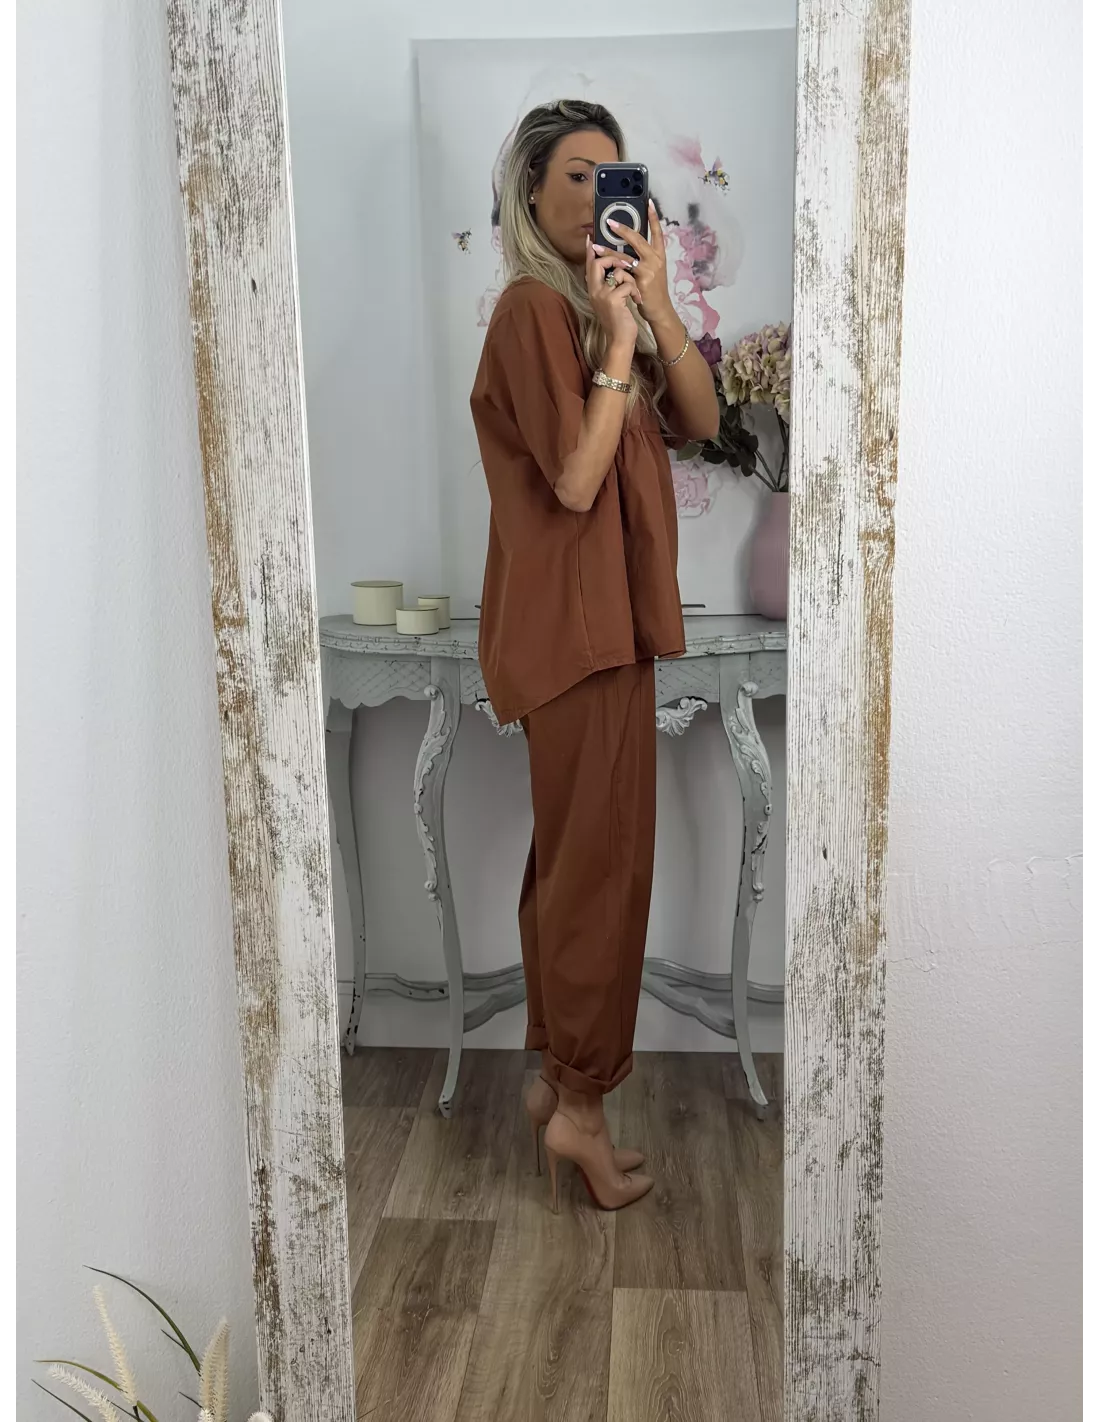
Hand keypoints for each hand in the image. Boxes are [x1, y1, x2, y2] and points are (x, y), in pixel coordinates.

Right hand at [585, 236, 639, 351]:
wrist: (620, 340)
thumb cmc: (619, 320)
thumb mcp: (612, 300)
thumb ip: (610, 285)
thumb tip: (615, 269)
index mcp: (594, 290)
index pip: (590, 265)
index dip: (591, 251)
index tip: (591, 238)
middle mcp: (594, 291)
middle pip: (600, 263)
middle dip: (615, 259)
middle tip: (626, 264)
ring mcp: (602, 295)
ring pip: (619, 272)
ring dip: (631, 280)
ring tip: (634, 293)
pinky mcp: (613, 300)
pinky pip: (627, 284)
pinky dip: (635, 291)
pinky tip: (636, 301)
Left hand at [599, 200, 674, 324]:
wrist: (659, 310)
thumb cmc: (653, 290)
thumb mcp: (652, 270)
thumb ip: (643, 258)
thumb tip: (629, 246)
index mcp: (659, 254)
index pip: (658, 232)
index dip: (654, 217)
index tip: (649, 202)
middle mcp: (656, 259)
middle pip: (639, 239)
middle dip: (623, 230)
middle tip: (609, 222)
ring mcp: (649, 269)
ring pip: (626, 256)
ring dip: (609, 251)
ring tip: (595, 246)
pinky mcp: (642, 280)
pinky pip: (623, 271)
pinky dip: (611, 268)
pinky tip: (600, 266)